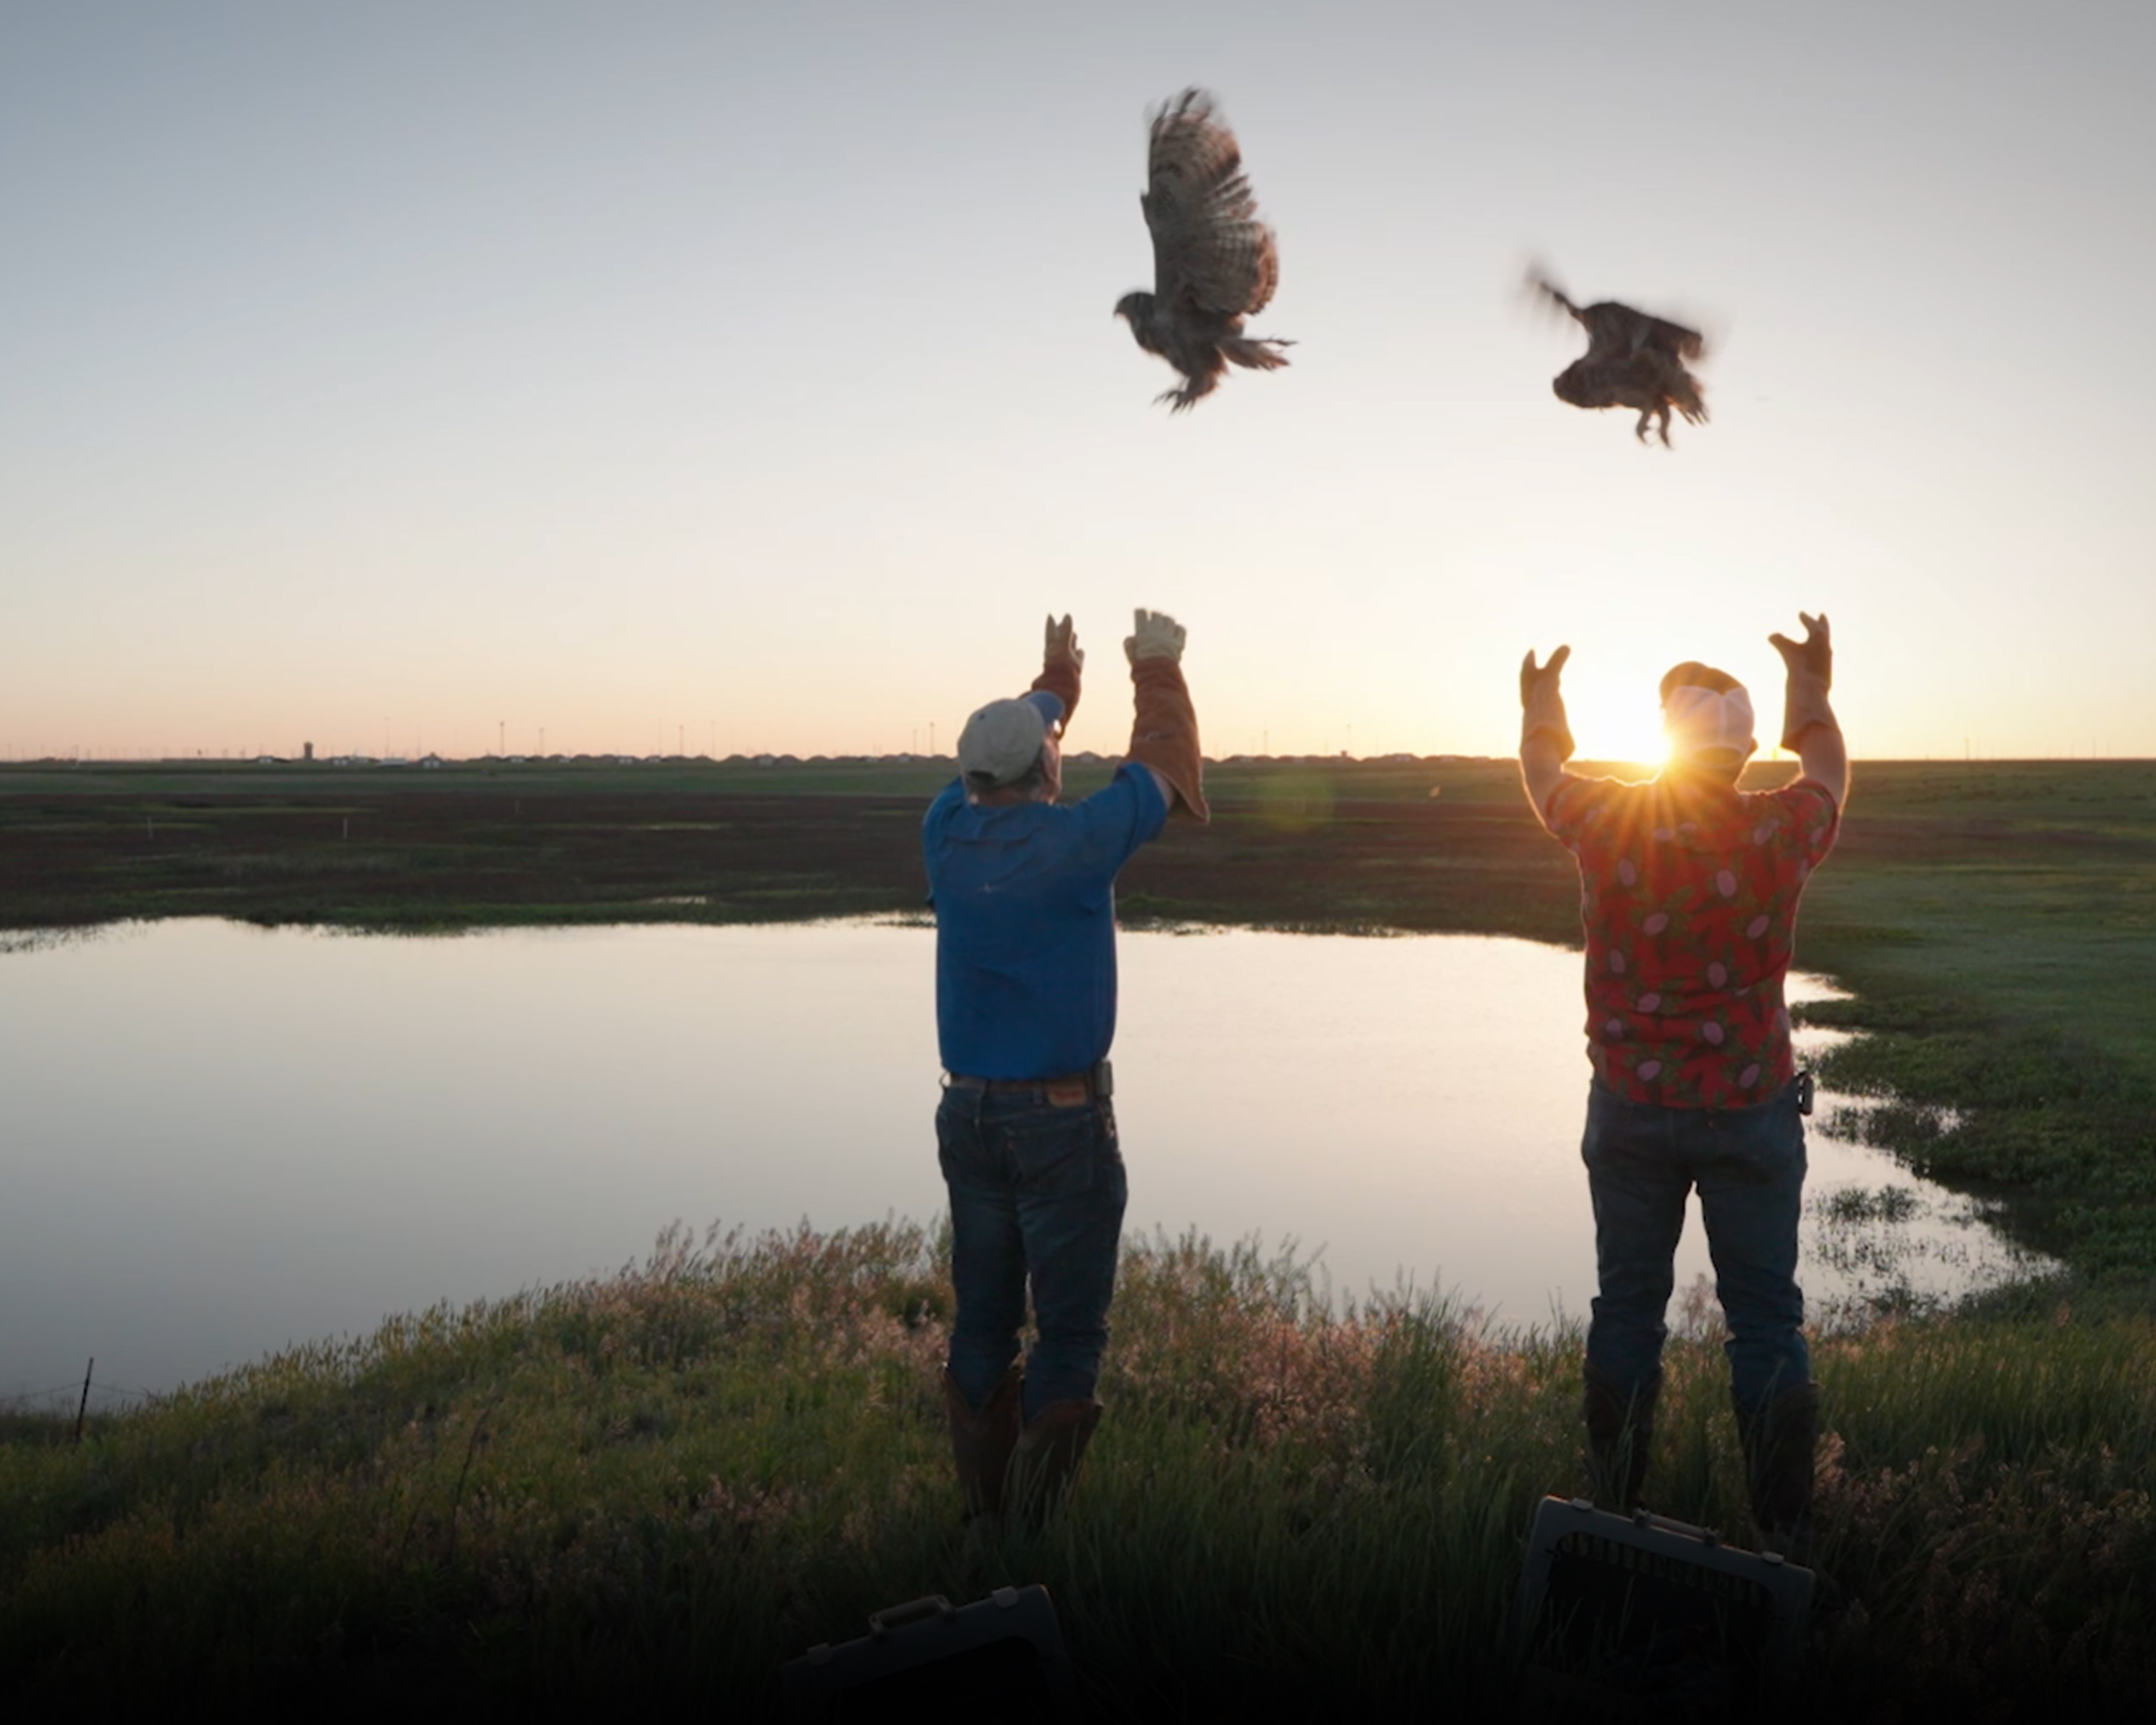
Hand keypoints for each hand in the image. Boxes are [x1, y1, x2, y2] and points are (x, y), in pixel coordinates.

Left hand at [1043, 613, 1082, 670]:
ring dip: (1071, 640)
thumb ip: (1065, 632)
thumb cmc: (1059, 668)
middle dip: (1062, 630)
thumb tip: (1067, 615)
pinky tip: (1080, 651)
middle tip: (1062, 622)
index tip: (1049, 615)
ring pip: (1069, 646)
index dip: (1051, 624)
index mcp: (1052, 647)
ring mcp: (1066, 660)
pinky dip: (1078, 652)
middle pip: (1060, 638)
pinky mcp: (1073, 667)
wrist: (1062, 688)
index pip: (1051, 632)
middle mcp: (1058, 653)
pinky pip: (1076, 656)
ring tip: (1074, 635)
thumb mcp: (1063, 646)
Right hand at [1125, 608, 1185, 664]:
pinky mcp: (1178, 641)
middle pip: (1156, 614)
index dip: (1140, 612)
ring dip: (1166, 621)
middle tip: (1153, 619)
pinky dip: (1178, 629)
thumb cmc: (1142, 666)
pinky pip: (1180, 629)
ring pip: (1169, 619)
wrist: (1157, 673)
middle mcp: (1156, 630)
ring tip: (1164, 625)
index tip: (1140, 613)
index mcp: (1143, 632)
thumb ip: (1129, 646)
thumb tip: (1130, 638)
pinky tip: (1175, 632)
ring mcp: (1168, 635)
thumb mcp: (1131, 656)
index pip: (1141, 613)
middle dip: (1154, 615)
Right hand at [1519, 645, 1574, 763]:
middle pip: (1527, 686)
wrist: (1540, 751)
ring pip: (1537, 676)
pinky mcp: (1548, 689)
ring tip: (1540, 651)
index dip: (1529, 696)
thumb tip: (1567, 755)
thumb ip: (1560, 749)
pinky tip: (1565, 648)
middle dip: (1526, 674)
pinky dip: (1559, 658)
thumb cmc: (1548, 757)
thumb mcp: (1556, 753)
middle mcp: (1530, 708)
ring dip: (1543, 663)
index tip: (1529, 692)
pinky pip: (1554, 669)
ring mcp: (1537, 697)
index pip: (1530, 707)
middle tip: (1528, 659)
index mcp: (1531, 724)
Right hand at [1768, 613, 1830, 688]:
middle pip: (1824, 630)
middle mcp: (1825, 646)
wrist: (1811, 687)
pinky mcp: (1825, 668)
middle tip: (1822, 615)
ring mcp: (1827, 658)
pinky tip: (1815, 655)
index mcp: (1818, 637)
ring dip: (1821, 637)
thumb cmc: (1799, 667)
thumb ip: (1779, 641)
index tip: (1801, 613)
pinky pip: (1823, 654)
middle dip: (1821, 622)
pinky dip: (1818, 649)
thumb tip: (1771, 636)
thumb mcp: (1787, 651)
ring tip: (1817, 635)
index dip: (1805, 618)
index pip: (1812, 624)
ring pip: (1825, 643)